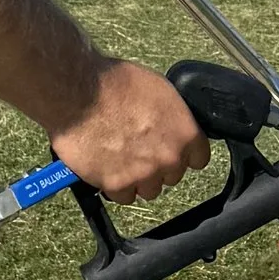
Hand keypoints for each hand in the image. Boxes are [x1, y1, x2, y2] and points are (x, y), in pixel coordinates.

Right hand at [51, 57, 208, 203]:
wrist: (79, 94)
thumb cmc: (114, 83)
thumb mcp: (159, 90)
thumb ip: (171, 117)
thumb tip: (171, 125)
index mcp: (186, 134)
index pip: (199, 158)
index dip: (182, 152)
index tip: (171, 148)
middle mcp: (169, 158)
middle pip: (172, 175)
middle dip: (158, 165)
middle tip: (139, 149)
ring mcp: (144, 174)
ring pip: (149, 189)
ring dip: (138, 178)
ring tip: (121, 158)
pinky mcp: (117, 184)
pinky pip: (123, 196)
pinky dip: (115, 185)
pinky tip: (107, 167)